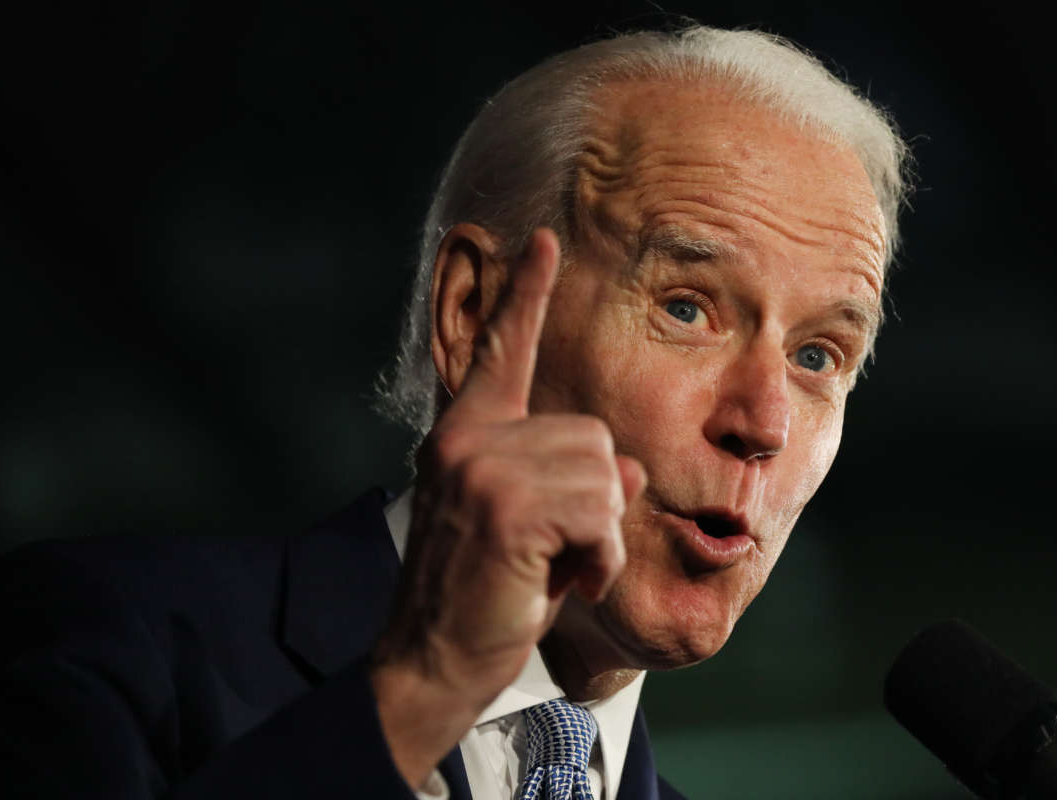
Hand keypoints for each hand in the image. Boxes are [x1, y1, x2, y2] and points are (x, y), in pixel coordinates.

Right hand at [370, 228, 645, 787]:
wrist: (432, 661)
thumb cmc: (485, 594)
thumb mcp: (531, 525)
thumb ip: (570, 480)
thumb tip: (624, 466)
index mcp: (464, 434)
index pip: (503, 352)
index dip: (525, 294)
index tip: (543, 240)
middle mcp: (466, 439)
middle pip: (591, 435)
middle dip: (596, 504)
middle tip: (557, 554)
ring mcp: (481, 468)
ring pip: (602, 472)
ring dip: (598, 535)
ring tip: (557, 569)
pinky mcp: (505, 506)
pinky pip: (599, 511)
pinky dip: (600, 557)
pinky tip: (566, 584)